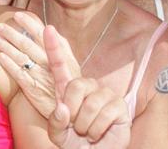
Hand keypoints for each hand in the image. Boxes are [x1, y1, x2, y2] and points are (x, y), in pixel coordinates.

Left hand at [0, 12, 78, 117]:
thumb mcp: (70, 63)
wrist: (72, 112)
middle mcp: (50, 64)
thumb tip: (47, 28)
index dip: (29, 24)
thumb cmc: (68, 83)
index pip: (43, 35)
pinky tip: (0, 56)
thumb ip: (60, 46)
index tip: (17, 14)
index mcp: (60, 55)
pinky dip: (9, 64)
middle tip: (0, 25)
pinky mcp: (33, 90)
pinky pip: (19, 74)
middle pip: (28, 44)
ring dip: (6, 46)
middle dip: (12, 33)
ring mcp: (41, 76)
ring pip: (20, 57)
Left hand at [45, 25, 130, 147]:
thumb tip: (64, 107)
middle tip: (75, 125)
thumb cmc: (74, 142)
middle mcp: (86, 87)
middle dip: (72, 111)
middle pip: (74, 85)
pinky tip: (98, 133)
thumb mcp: (57, 133)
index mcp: (67, 89)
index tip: (48, 29)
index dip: (53, 47)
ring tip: (86, 131)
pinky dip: (96, 130)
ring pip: (88, 104)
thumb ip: (55, 121)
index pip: (59, 64)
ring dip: (84, 125)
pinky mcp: (119, 105)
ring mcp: (104, 94)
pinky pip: (104, 114)